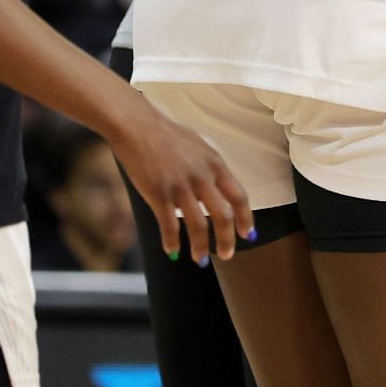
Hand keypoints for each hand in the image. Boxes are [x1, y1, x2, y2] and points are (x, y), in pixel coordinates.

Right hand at [109, 100, 253, 264]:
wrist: (137, 125)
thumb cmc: (166, 135)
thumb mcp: (198, 147)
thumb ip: (209, 168)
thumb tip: (216, 188)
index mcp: (215, 164)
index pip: (239, 196)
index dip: (245, 218)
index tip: (248, 234)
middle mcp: (202, 176)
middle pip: (223, 216)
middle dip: (227, 240)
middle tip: (227, 255)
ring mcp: (180, 186)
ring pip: (198, 225)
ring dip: (201, 247)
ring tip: (201, 260)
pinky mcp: (158, 193)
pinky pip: (169, 225)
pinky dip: (172, 242)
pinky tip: (172, 252)